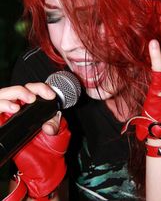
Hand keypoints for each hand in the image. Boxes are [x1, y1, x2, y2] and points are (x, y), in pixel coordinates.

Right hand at [0, 83, 70, 198]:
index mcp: (35, 107)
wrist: (45, 166)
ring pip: (2, 97)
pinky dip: (2, 106)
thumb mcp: (59, 131)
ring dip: (10, 96)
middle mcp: (21, 109)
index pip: (33, 89)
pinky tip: (12, 109)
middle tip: (32, 98)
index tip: (49, 95)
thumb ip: (56, 122)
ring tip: (18, 105)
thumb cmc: (52, 147)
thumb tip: (47, 124)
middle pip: (15, 90)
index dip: (40, 88)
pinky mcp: (3, 125)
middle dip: (22, 90)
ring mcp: (10, 117)